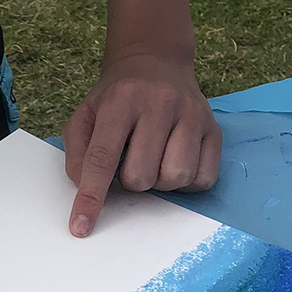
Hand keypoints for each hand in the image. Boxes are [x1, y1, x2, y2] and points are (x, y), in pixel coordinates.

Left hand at [61, 52, 221, 236]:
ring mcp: (193, 115)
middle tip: (129, 160)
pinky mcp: (215, 129)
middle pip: (140, 176)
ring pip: (174, 179)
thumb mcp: (84, 115)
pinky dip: (185, 182)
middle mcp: (161, 104)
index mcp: (122, 101)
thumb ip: (77, 152)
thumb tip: (84, 187)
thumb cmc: (115, 98)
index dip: (90, 198)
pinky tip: (173, 161)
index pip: (102, 158)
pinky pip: (203, 179)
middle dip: (128, 181)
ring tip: (152, 159)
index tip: (80, 227)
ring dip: (158, 182)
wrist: (154, 63)